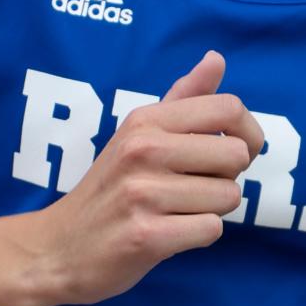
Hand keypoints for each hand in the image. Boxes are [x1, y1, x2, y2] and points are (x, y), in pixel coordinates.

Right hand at [35, 51, 263, 305]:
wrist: (59, 248)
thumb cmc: (111, 188)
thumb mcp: (138, 134)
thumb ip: (183, 97)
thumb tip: (216, 57)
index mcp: (145, 120)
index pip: (228, 108)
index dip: (247, 134)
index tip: (232, 153)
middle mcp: (143, 149)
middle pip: (236, 155)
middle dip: (226, 178)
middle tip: (193, 189)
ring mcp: (142, 193)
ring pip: (228, 196)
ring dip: (211, 210)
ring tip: (175, 212)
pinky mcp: (146, 236)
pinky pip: (211, 229)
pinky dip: (198, 236)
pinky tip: (169, 233)